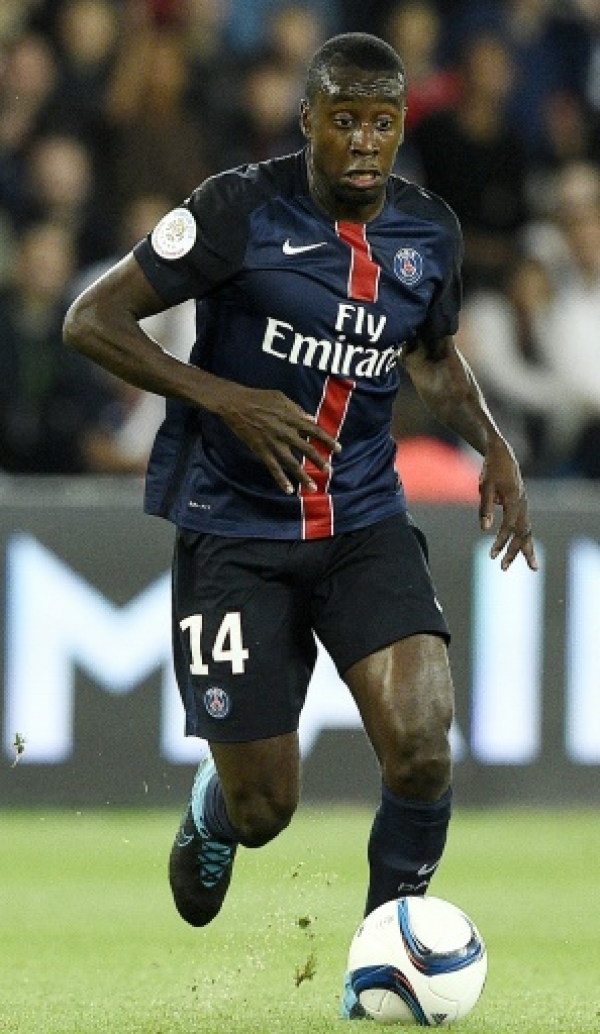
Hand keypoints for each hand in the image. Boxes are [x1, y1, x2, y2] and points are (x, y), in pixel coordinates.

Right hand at [216, 384, 340, 494]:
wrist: (236, 404)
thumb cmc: (259, 398)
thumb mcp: (281, 398)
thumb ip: (297, 410)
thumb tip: (311, 419)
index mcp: (292, 418)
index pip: (315, 431)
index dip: (328, 440)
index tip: (338, 449)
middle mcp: (285, 432)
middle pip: (307, 449)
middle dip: (319, 461)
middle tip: (329, 471)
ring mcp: (273, 443)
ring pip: (291, 463)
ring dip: (303, 476)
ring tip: (313, 488)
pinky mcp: (261, 451)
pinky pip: (273, 468)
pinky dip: (281, 480)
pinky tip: (289, 490)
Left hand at [479, 440, 538, 571]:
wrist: (503, 455)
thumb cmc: (492, 470)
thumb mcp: (486, 487)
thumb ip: (485, 507)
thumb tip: (484, 529)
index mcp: (514, 500)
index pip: (509, 526)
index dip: (500, 541)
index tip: (491, 554)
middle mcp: (523, 505)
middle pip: (522, 533)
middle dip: (514, 552)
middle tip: (503, 567)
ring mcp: (524, 506)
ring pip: (528, 532)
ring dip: (527, 550)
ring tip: (534, 568)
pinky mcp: (522, 507)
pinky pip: (526, 527)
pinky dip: (526, 540)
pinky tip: (526, 552)